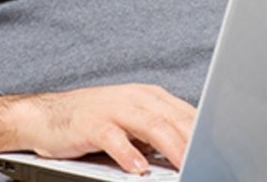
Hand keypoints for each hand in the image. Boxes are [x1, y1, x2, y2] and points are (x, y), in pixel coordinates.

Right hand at [0, 84, 196, 173]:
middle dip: (196, 143)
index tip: (221, 154)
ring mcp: (114, 108)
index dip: (207, 136)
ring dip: (171, 146)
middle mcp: (137, 98)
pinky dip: (128, 153)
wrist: (44, 116)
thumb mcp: (132, 124)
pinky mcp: (92, 123)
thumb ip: (160, 135)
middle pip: (175, 119)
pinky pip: (114, 137)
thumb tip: (192, 153)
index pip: (188, 115)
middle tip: (209, 162)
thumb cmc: (93, 122)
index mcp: (152, 97)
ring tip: (185, 165)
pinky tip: (138, 168)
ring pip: (152, 125)